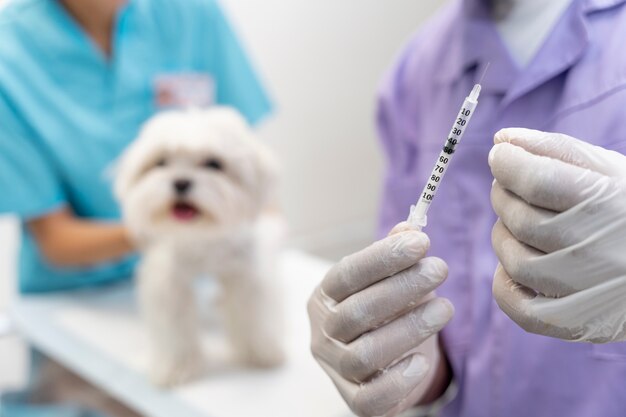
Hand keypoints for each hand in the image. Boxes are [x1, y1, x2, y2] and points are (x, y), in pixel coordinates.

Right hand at [307, 223, 453, 416]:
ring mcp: (334, 369)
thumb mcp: (388, 280)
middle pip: (356, 313)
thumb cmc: (386, 311)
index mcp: (324, 297)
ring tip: (445, 308)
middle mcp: (322, 333)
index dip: (383, 258)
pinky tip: (422, 361)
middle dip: (403, 288)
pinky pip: (368, 400)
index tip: (422, 243)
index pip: (346, 275)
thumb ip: (395, 255)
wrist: (383, 361)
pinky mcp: (352, 400)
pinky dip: (397, 382)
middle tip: (440, 269)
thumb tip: (410, 227)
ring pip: (363, 355)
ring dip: (409, 329)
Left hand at [489, 128, 625, 342]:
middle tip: (509, 187)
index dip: (507, 163)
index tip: (501, 155)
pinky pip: (518, 307)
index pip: (536, 180)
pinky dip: (504, 284)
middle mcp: (597, 250)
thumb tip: (501, 138)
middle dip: (503, 195)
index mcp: (610, 204)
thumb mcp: (611, 170)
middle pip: (520, 219)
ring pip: (514, 260)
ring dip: (503, 235)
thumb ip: (555, 150)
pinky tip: (513, 264)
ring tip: (518, 221)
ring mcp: (585, 291)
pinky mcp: (575, 322)